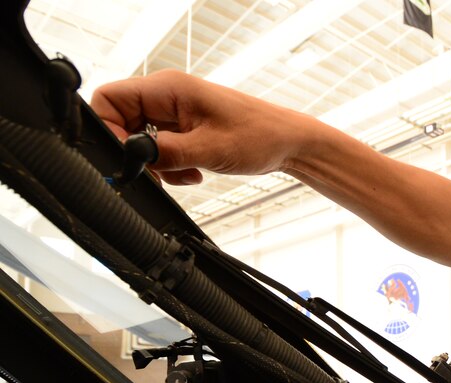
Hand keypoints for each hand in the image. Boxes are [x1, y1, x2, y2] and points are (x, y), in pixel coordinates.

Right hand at [91, 69, 305, 185]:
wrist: (289, 144)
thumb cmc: (260, 136)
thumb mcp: (208, 149)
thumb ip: (165, 153)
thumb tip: (131, 158)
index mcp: (167, 88)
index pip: (109, 99)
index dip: (109, 130)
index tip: (127, 157)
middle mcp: (167, 96)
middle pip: (122, 123)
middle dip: (135, 153)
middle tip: (157, 173)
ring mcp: (175, 113)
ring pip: (140, 141)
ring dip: (158, 164)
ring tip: (186, 172)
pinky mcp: (184, 130)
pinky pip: (160, 149)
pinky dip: (170, 166)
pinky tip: (193, 172)